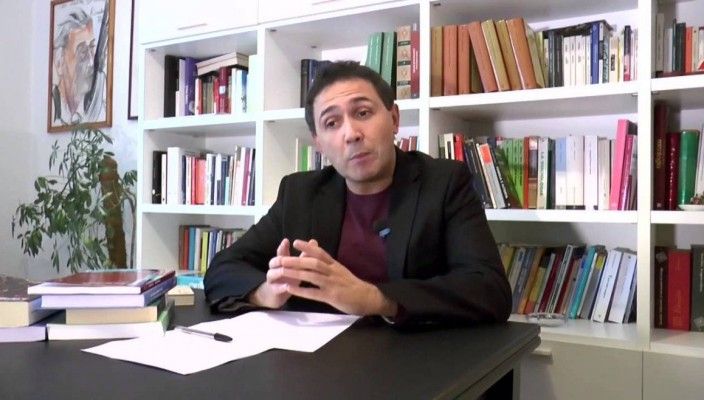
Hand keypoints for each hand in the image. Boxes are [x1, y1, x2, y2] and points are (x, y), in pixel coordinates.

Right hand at [248, 238, 301, 308]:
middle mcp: (275, 268)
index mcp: (281, 261)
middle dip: (280, 259)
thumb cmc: (291, 277)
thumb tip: (314, 241)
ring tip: (284, 271)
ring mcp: (272, 279)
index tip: (286, 241)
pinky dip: (281, 287)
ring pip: (272, 273)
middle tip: (285, 258)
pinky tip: (286, 286)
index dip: (283, 246)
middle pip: (274, 261)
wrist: (279, 295)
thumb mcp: (298, 267)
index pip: (281, 252)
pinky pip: (276, 288)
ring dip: (279, 272)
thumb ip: (305, 255)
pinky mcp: (273, 290)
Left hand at [274, 239, 396, 315]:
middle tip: (282, 258)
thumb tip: (317, 258)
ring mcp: (332, 284)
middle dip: (297, 260)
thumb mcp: (342, 271)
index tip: (296, 242)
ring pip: (312, 276)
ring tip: (282, 271)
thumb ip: (330, 266)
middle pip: (313, 263)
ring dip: (295, 273)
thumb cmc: (353, 286)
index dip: (308, 247)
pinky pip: (313, 293)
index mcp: (335, 266)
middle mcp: (333, 272)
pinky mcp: (331, 296)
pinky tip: (289, 289)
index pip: (321, 253)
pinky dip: (300, 291)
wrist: (368, 298)